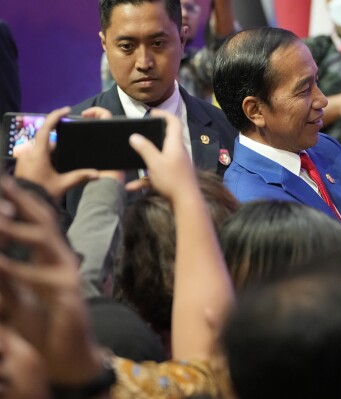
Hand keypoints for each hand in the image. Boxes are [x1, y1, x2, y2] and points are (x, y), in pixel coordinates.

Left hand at [0, 177, 103, 384]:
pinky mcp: (68, 293)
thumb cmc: (43, 324)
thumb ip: (6, 273)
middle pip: (45, 221)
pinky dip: (17, 268)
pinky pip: (40, 277)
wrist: (67, 354)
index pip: (37, 220)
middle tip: (1, 184)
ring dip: (16, 228)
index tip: (2, 182)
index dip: (20, 200)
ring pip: (44, 241)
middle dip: (22, 201)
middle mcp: (62, 259)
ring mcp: (68, 274)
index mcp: (51, 256)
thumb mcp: (17, 294)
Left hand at [14, 106, 99, 198]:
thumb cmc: (41, 193)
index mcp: (38, 152)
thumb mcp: (63, 184)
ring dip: (52, 152)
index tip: (66, 110)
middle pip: (46, 139)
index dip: (56, 116)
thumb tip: (97, 174)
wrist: (22, 205)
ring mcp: (24, 158)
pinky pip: (36, 155)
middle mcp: (29, 152)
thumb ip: (80, 177)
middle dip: (59, 143)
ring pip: (41, 148)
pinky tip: (53, 169)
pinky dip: (46, 158)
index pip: (46, 127)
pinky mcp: (23, 165)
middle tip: (70, 148)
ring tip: (61, 164)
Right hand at [126, 109, 196, 202]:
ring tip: (134, 155)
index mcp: (175, 145)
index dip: (164, 114)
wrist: (187, 203)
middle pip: (167, 138)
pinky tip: (131, 187)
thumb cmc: (172, 180)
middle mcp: (178, 153)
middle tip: (140, 133)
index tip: (152, 113)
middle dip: (153, 135)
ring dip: (147, 157)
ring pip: (160, 157)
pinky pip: (157, 174)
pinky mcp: (173, 177)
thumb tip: (134, 136)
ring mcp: (176, 165)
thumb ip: (145, 148)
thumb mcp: (155, 163)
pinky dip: (145, 179)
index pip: (174, 122)